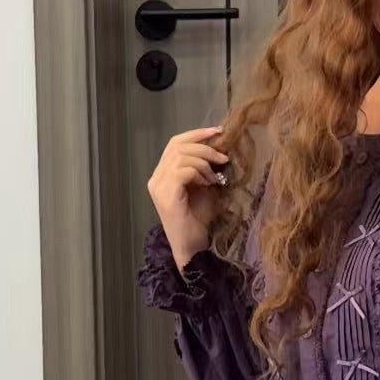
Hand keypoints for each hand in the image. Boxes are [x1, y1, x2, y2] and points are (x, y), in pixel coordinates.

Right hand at [148, 127, 230, 270]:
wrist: (192, 247)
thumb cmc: (198, 220)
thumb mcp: (204, 187)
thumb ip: (205, 168)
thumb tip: (220, 149)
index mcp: (162, 174)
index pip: (175, 143)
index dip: (196, 134)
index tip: (218, 132)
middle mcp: (156, 178)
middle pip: (177, 146)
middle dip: (204, 147)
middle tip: (223, 157)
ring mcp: (159, 186)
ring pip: (181, 156)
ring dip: (204, 162)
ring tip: (215, 177)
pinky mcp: (166, 195)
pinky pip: (183, 171)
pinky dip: (199, 173)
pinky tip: (208, 184)